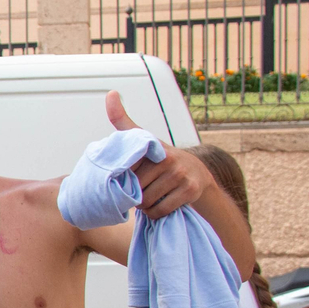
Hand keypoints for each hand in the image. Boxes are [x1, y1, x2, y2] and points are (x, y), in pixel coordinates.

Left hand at [106, 92, 211, 219]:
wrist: (198, 174)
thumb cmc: (161, 158)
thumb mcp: (142, 137)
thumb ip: (123, 120)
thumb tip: (111, 94)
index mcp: (153, 147)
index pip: (125, 172)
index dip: (123, 179)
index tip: (129, 177)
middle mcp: (168, 159)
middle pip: (134, 190)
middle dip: (133, 195)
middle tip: (141, 190)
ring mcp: (180, 175)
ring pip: (146, 203)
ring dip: (144, 206)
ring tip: (150, 196)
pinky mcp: (190, 191)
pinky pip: (160, 211)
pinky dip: (156, 213)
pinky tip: (159, 204)